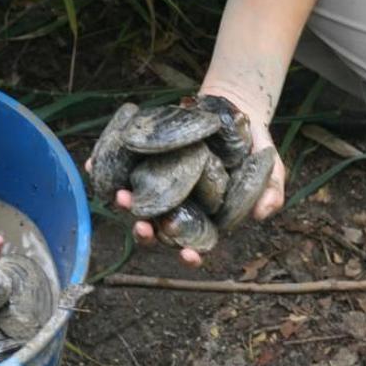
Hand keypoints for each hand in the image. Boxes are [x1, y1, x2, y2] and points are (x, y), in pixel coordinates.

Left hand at [85, 96, 285, 267]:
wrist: (234, 110)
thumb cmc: (253, 149)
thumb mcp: (269, 170)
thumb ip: (270, 192)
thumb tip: (262, 214)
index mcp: (205, 218)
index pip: (195, 244)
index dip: (190, 253)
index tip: (189, 254)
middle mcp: (177, 205)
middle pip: (157, 228)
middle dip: (146, 230)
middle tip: (141, 225)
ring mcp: (159, 183)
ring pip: (136, 202)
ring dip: (124, 204)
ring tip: (120, 196)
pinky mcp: (145, 160)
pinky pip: (121, 168)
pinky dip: (105, 169)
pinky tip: (95, 166)